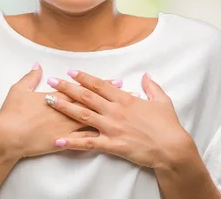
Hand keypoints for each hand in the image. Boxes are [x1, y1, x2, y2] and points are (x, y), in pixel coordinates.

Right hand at [0, 63, 119, 158]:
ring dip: (110, 117)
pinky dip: (99, 137)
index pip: (85, 89)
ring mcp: (66, 127)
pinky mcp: (64, 142)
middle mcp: (66, 111)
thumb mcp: (19, 90)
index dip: (102, 85)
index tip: (116, 81)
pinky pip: (84, 140)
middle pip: (94, 103)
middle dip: (113, 99)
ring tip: (126, 114)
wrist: (7, 136)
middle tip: (129, 95)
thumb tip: (37, 65)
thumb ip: (31, 77)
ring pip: (93, 121)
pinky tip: (113, 136)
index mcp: (59, 97)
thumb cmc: (12, 113)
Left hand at [44, 71, 194, 169]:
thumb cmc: (168, 125)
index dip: (84, 78)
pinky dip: (72, 142)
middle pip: (87, 97)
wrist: (171, 147)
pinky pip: (88, 143)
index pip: (100, 85)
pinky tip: (58, 140)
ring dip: (64, 107)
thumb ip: (152, 86)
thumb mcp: (163, 101)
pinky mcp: (112, 144)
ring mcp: (112, 128)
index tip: (71, 72)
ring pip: (82, 116)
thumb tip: (145, 75)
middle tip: (52, 81)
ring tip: (49, 102)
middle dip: (67, 88)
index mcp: (126, 100)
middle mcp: (115, 111)